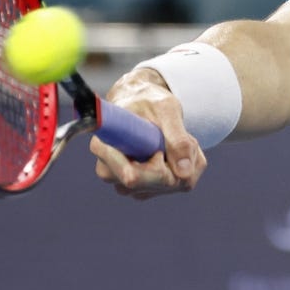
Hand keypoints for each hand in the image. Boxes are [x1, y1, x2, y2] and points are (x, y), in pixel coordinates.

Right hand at [90, 67, 206, 199]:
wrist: (143, 102)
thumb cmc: (150, 102)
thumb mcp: (167, 110)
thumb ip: (178, 139)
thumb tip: (184, 173)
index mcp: (104, 148)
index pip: (132, 177)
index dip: (158, 168)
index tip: (162, 148)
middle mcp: (109, 171)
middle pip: (151, 185)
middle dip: (175, 163)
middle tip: (178, 136)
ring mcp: (125, 183)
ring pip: (168, 186)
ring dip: (182, 163)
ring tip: (174, 137)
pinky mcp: (143, 188)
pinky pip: (176, 185)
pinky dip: (185, 167)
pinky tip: (176, 149)